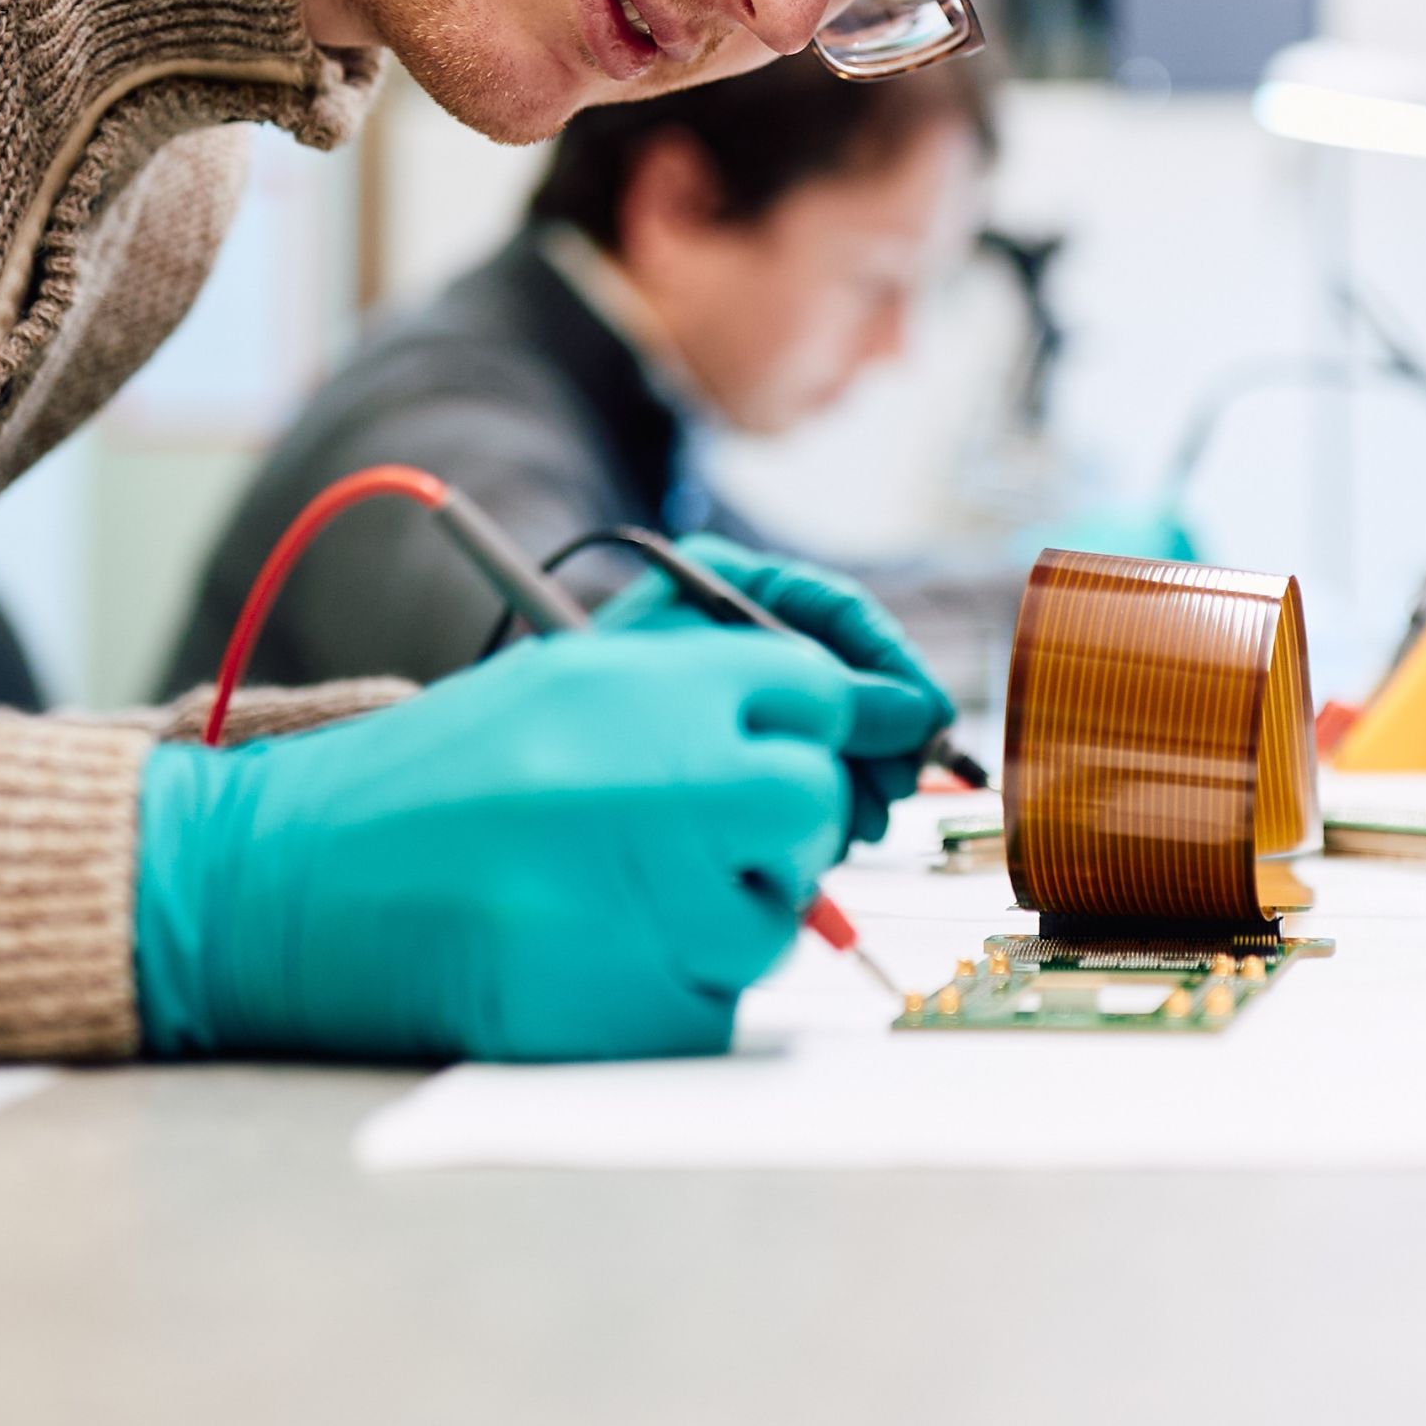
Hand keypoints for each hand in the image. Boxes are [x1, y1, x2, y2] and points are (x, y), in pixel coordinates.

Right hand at [133, 626, 852, 1063]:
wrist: (290, 881)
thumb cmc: (432, 780)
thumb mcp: (560, 678)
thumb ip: (698, 686)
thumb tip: (860, 713)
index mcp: (642, 683)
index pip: (814, 689)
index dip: (803, 725)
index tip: (771, 754)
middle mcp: (662, 778)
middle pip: (810, 801)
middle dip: (774, 825)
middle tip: (698, 840)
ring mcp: (649, 897)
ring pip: (773, 916)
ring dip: (717, 916)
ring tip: (608, 898)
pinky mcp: (623, 1006)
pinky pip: (714, 1004)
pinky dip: (669, 992)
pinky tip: (585, 957)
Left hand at [591, 533, 953, 850]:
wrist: (498, 789)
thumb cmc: (586, 715)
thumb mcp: (721, 684)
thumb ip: (819, 690)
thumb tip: (914, 715)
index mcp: (721, 588)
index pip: (839, 613)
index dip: (893, 668)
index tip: (928, 721)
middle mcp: (730, 639)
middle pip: (843, 680)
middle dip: (879, 737)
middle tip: (898, 789)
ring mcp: (728, 700)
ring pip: (827, 735)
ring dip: (857, 781)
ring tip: (863, 824)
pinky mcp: (726, 761)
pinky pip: (797, 776)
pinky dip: (824, 807)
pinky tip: (833, 837)